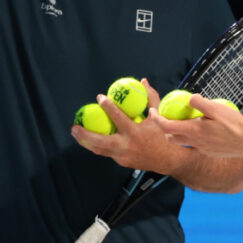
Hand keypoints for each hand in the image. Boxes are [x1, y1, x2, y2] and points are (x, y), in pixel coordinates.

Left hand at [71, 78, 186, 174]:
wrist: (168, 160)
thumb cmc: (163, 135)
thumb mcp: (158, 116)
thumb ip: (150, 97)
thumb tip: (143, 81)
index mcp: (135, 132)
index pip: (118, 118)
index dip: (108, 107)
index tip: (100, 98)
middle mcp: (126, 146)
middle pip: (100, 141)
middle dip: (85, 135)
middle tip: (75, 126)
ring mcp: (122, 156)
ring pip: (99, 150)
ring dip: (85, 141)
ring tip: (76, 132)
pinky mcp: (121, 161)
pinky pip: (105, 152)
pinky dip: (96, 145)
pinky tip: (88, 139)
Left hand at [152, 94, 242, 158]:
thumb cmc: (234, 125)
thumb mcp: (217, 108)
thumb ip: (200, 102)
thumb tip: (188, 98)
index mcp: (194, 131)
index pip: (166, 127)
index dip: (156, 119)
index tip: (152, 111)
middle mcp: (194, 142)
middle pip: (170, 137)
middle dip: (164, 127)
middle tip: (167, 115)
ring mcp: (201, 148)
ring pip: (181, 142)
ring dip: (177, 132)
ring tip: (183, 120)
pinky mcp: (207, 151)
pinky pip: (193, 144)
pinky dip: (191, 136)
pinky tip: (201, 128)